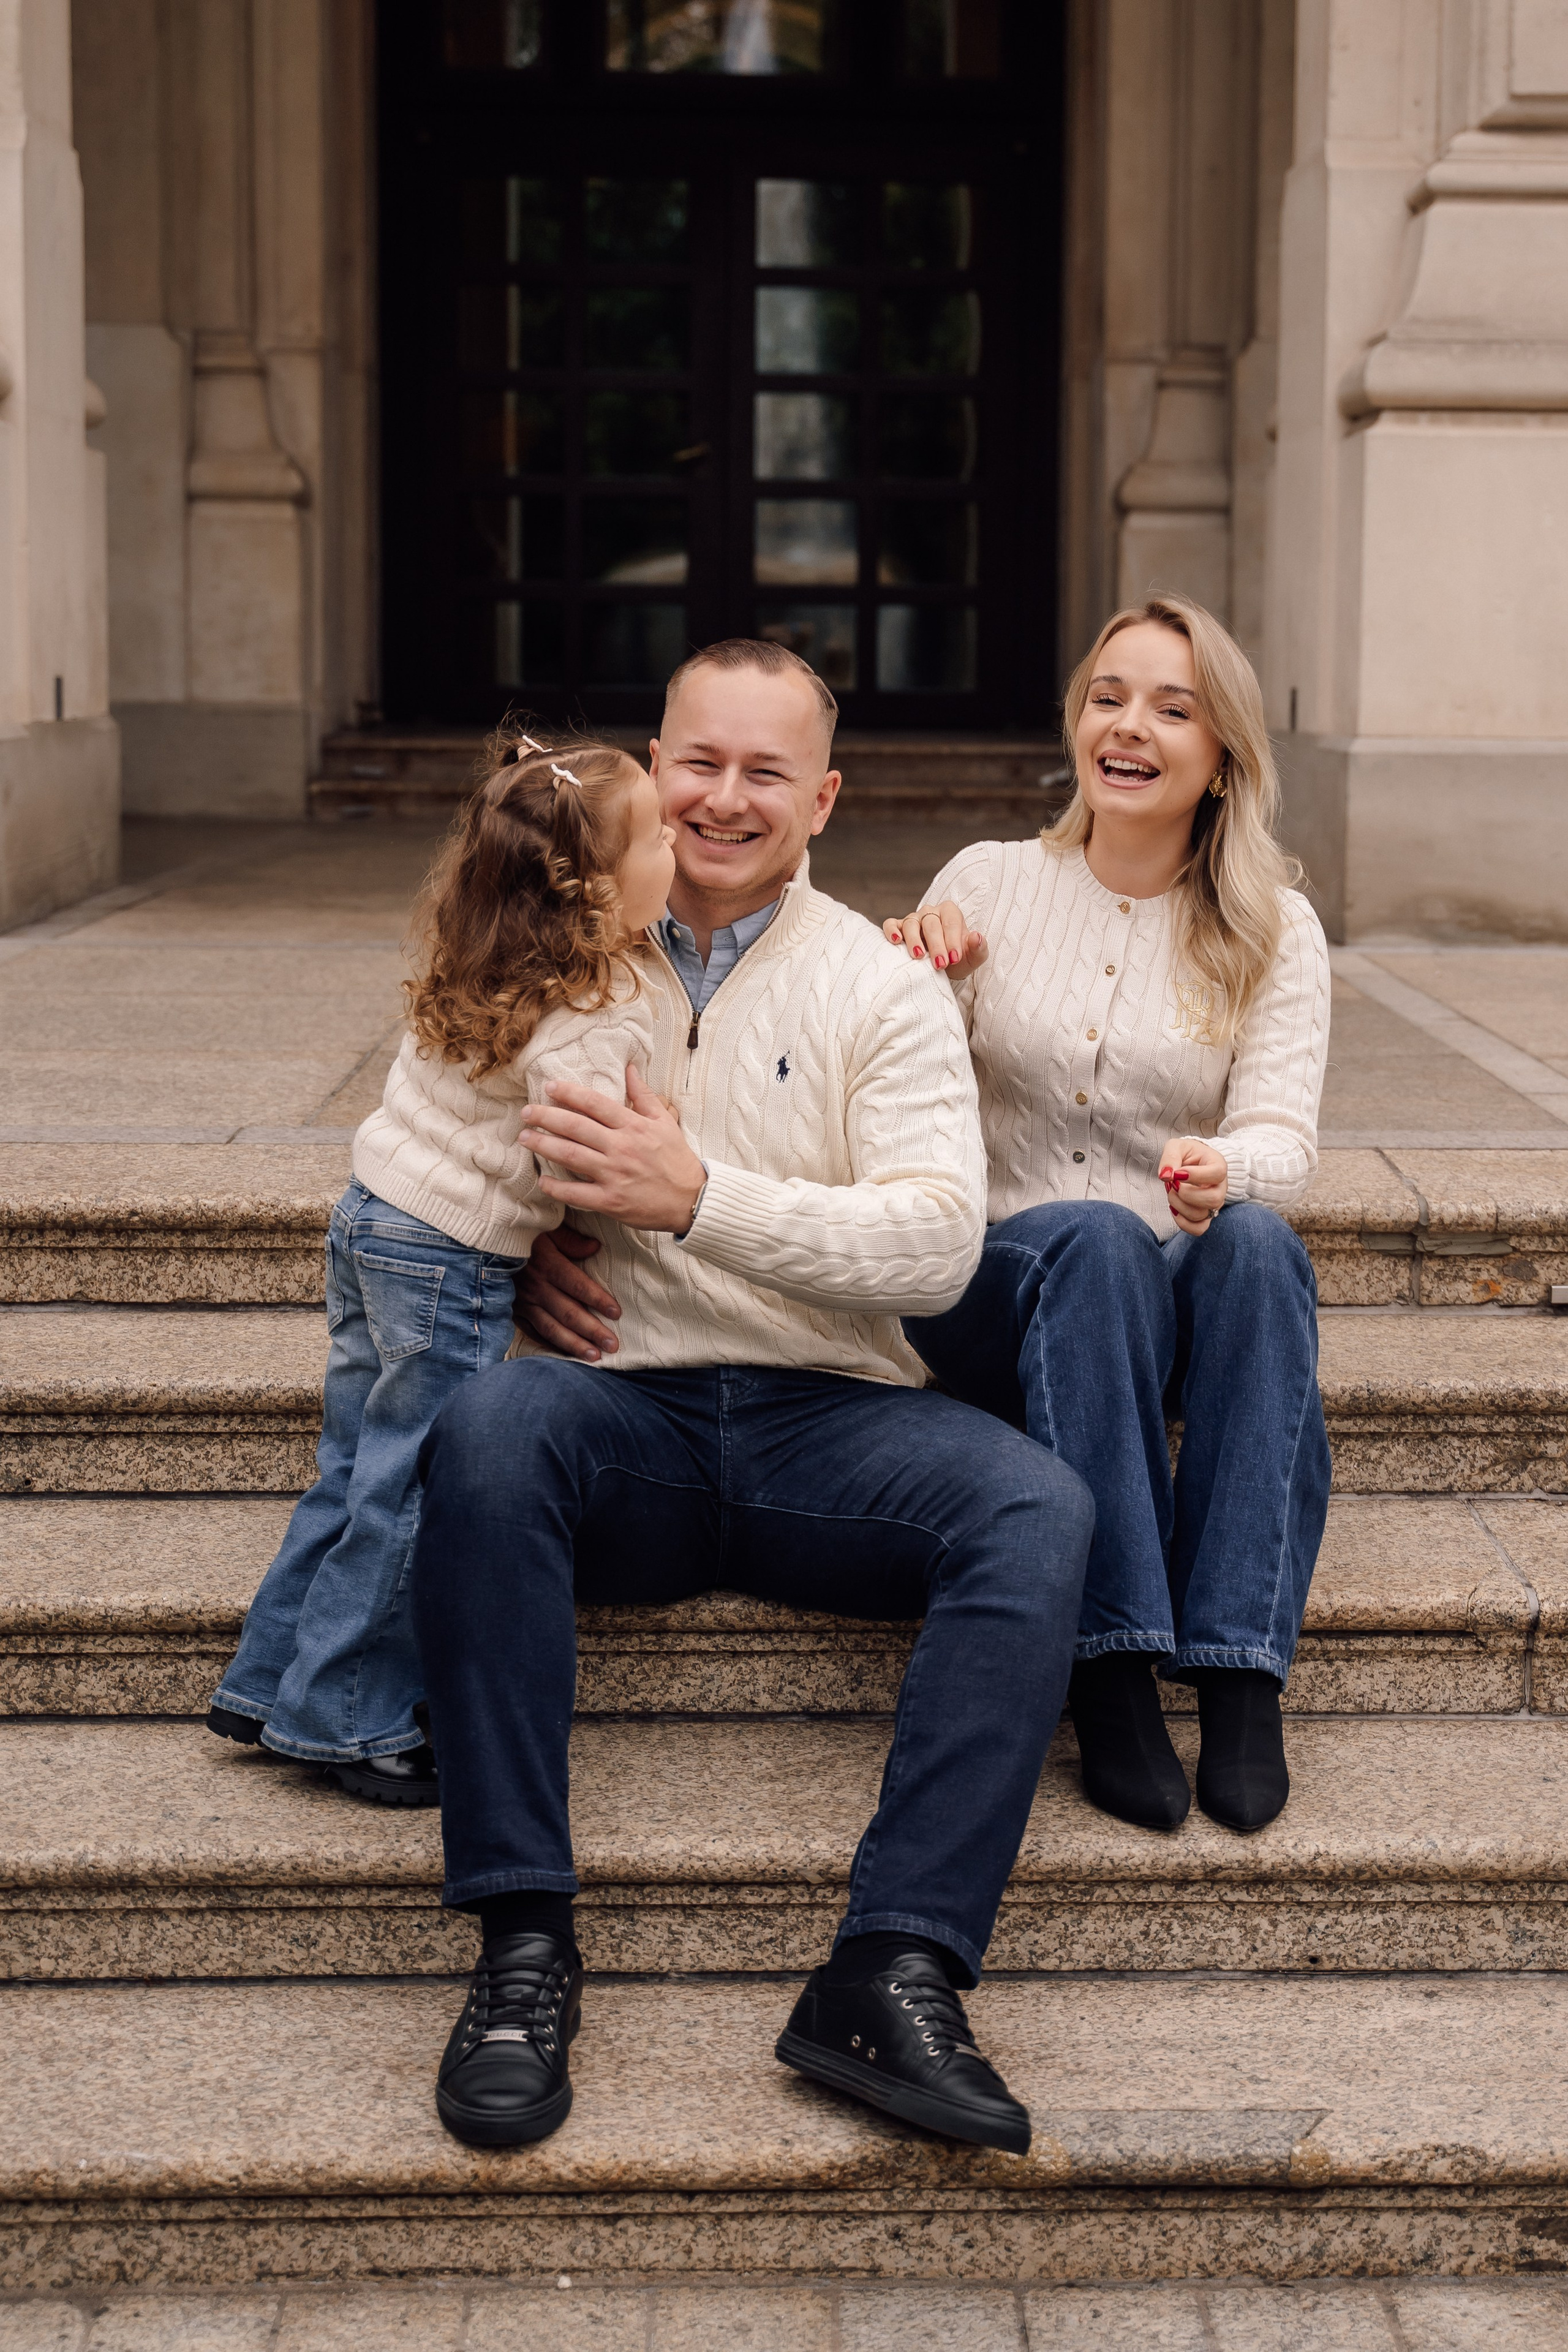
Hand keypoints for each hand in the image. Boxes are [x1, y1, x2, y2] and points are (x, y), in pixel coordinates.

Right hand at [515, 1225, 622, 1362]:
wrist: (481, 1245)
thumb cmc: (519, 1233)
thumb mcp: (544, 1228)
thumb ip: (570, 1239)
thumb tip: (595, 1246)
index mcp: (546, 1264)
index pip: (577, 1286)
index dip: (598, 1300)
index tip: (616, 1313)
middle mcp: (535, 1287)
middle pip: (568, 1312)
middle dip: (592, 1330)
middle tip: (613, 1345)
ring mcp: (523, 1302)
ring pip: (551, 1328)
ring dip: (574, 1344)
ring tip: (595, 1357)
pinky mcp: (513, 1312)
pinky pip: (533, 1333)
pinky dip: (550, 1345)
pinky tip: (566, 1354)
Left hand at [520, 1066, 706, 1234]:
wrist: (692, 1199)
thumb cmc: (677, 1159)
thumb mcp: (664, 1121)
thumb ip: (643, 1094)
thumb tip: (630, 1067)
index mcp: (634, 1126)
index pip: (595, 1103)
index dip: (569, 1093)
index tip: (549, 1087)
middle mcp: (621, 1148)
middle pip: (576, 1127)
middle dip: (546, 1117)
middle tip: (526, 1112)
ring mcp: (614, 1175)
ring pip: (571, 1156)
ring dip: (544, 1145)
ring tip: (525, 1138)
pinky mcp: (611, 1201)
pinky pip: (576, 1193)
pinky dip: (557, 1187)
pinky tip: (542, 1180)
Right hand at [882, 900, 988, 980]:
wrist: (942, 970)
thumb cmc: (958, 960)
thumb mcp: (973, 957)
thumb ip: (979, 947)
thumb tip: (977, 936)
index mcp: (950, 913)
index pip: (951, 921)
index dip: (953, 940)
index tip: (955, 958)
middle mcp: (931, 912)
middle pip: (931, 923)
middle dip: (936, 945)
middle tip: (940, 964)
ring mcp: (914, 919)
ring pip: (911, 924)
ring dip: (914, 940)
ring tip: (918, 956)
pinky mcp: (898, 928)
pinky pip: (891, 924)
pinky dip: (892, 930)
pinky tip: (896, 941)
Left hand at [1158, 1136, 1227, 1234]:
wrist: (1193, 1164)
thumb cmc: (1187, 1154)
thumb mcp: (1177, 1147)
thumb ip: (1171, 1157)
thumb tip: (1166, 1175)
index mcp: (1218, 1165)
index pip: (1217, 1174)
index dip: (1195, 1176)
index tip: (1177, 1173)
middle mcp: (1220, 1187)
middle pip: (1212, 1199)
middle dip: (1185, 1193)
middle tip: (1173, 1184)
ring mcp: (1214, 1204)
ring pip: (1202, 1214)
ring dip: (1180, 1205)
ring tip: (1172, 1192)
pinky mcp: (1206, 1216)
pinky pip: (1198, 1229)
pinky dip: (1182, 1222)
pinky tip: (1174, 1209)